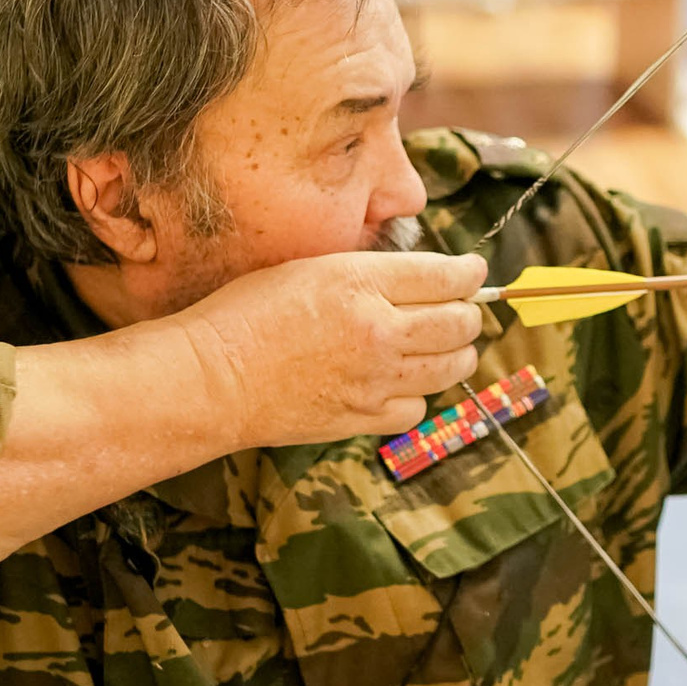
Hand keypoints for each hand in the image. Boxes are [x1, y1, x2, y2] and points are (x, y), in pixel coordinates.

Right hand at [173, 250, 488, 447]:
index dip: (470, 273)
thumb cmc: (246, 313)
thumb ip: (369, 272)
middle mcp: (378, 330)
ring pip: (450, 367)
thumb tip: (421, 276)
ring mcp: (375, 379)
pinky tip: (401, 383)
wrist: (212, 378)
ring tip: (443, 346)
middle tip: (463, 309)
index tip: (475, 272)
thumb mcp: (310, 267)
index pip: (447, 276)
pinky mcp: (363, 418)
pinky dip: (418, 395)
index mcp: (362, 282)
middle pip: (460, 322)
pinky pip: (417, 408)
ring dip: (456, 353)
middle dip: (470, 312)